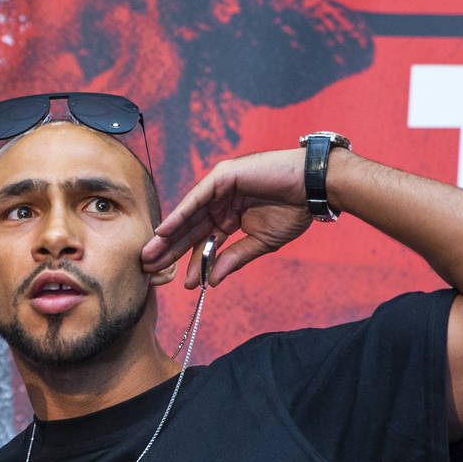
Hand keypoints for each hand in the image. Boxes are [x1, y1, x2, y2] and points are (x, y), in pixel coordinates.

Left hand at [141, 149, 312, 287]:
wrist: (313, 187)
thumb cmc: (293, 210)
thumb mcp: (260, 243)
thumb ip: (234, 259)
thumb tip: (213, 280)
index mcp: (230, 217)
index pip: (205, 242)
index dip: (192, 262)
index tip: (183, 284)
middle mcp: (221, 202)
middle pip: (190, 230)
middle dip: (169, 250)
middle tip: (149, 269)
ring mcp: (220, 188)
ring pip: (188, 215)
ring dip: (168, 236)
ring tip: (150, 255)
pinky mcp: (222, 176)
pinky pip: (196, 199)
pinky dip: (180, 215)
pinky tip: (164, 231)